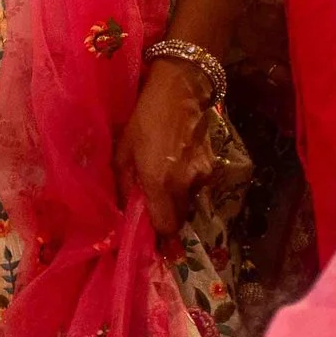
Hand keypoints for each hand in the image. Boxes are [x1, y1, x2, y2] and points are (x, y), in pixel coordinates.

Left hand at [115, 62, 214, 237]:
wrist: (182, 90)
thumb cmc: (144, 120)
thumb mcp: (122, 152)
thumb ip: (125, 185)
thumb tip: (126, 212)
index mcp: (161, 182)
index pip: (165, 226)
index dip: (158, 238)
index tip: (151, 245)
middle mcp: (186, 184)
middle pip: (179, 219)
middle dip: (166, 223)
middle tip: (152, 219)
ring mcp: (203, 175)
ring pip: (189, 203)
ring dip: (176, 203)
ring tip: (161, 186)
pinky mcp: (213, 165)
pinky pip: (197, 187)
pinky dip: (185, 186)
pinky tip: (175, 170)